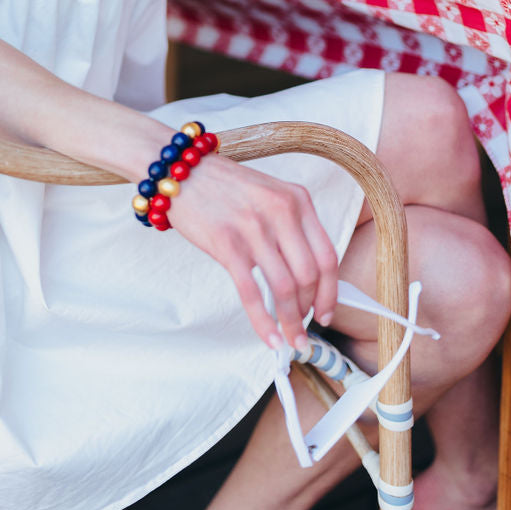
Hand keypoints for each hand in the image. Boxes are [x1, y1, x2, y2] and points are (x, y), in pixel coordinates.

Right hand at [166, 154, 338, 351]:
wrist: (180, 170)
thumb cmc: (223, 186)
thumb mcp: (269, 194)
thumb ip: (290, 227)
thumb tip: (305, 280)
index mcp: (297, 199)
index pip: (327, 255)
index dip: (330, 292)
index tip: (326, 314)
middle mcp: (281, 211)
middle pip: (309, 275)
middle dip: (309, 311)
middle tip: (303, 330)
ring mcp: (254, 228)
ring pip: (284, 288)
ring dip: (291, 322)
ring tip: (289, 339)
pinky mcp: (227, 244)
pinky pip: (252, 293)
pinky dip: (264, 322)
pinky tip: (269, 337)